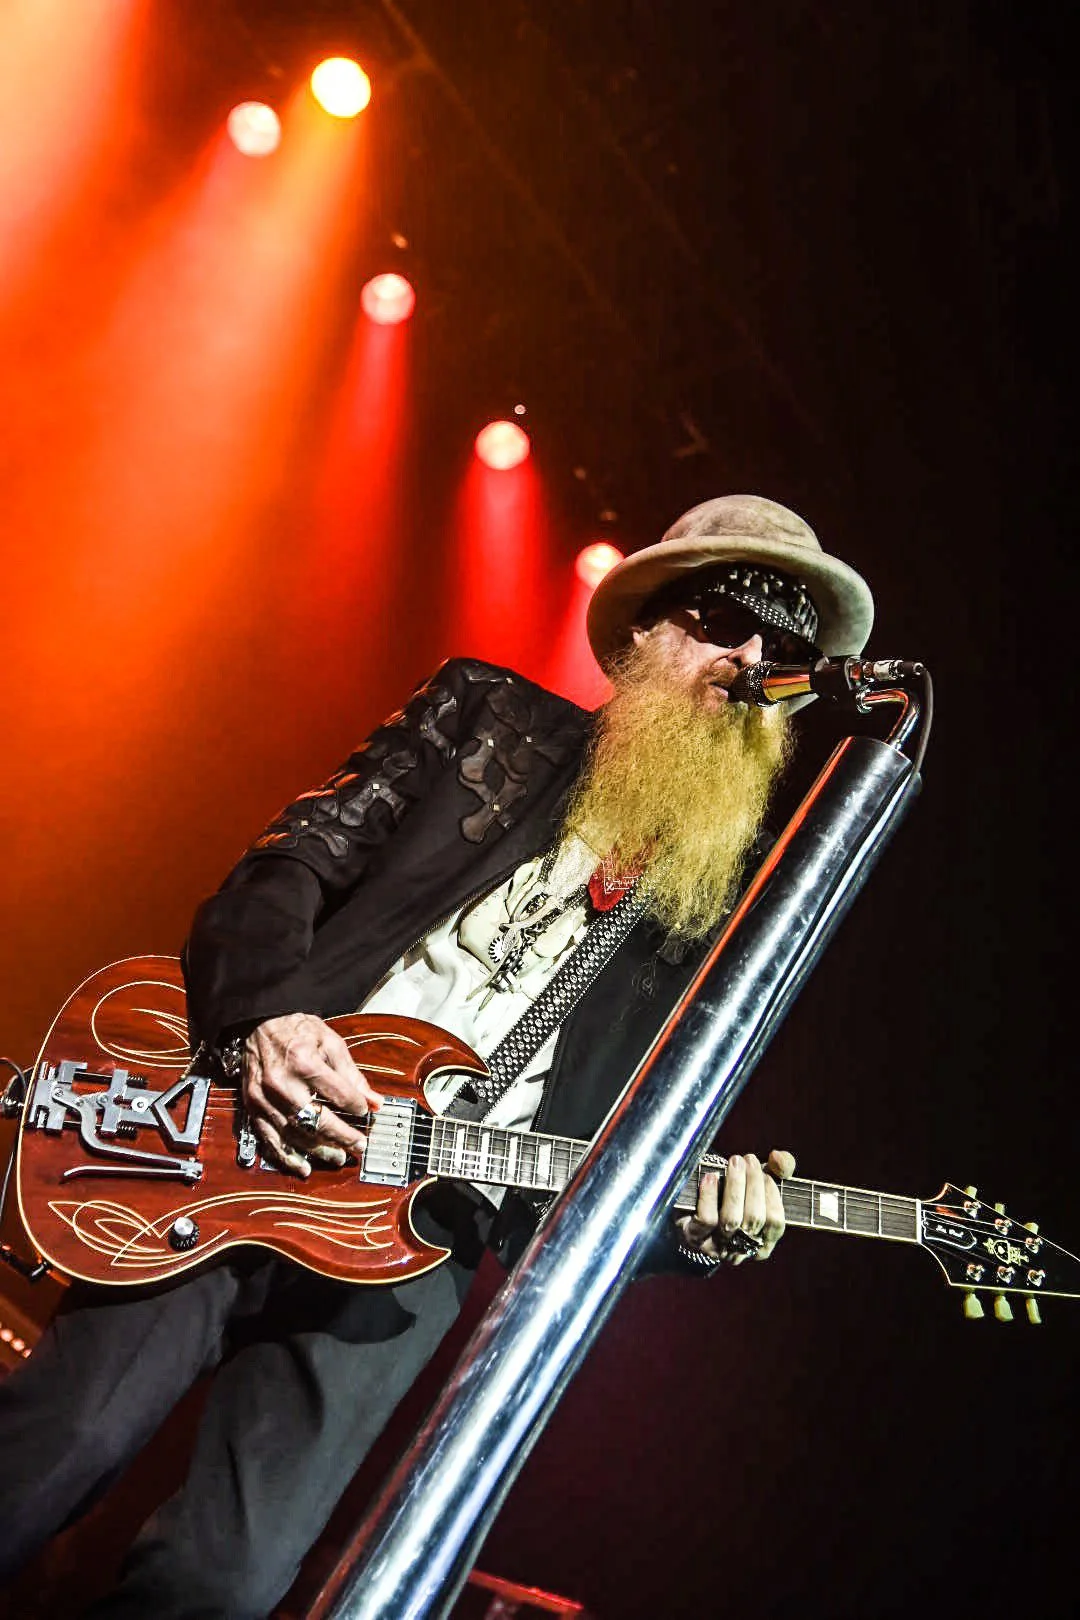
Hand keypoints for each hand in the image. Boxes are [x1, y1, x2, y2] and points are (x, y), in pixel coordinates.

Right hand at [241, 1013, 382, 1178]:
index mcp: (303, 1061)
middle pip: (316, 1120)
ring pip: (295, 1135)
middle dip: (342, 1136)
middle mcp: (281, 1083)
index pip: (337, 1094)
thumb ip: (352, 1074)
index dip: (356, 1106)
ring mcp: (264, 1098)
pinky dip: (287, 1158)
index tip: (367, 1113)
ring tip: (339, 1156)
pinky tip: (304, 1167)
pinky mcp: (252, 1107)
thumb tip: (375, 1101)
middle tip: (359, 1146)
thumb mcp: (329, 1042)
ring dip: (320, 1150)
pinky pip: (269, 1140)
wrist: (258, 1024)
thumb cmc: (296, 1031)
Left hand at [675, 1149, 794, 1264]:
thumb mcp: (760, 1180)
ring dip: (735, 1186)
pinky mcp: (694, 1237)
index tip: (766, 1172)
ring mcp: (716, 1246)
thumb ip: (780, 1167)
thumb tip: (778, 1158)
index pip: (775, 1223)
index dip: (772, 1196)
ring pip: (731, 1220)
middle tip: (749, 1160)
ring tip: (735, 1162)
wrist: (695, 1201)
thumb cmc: (736, 1192)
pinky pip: (706, 1219)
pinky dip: (710, 1196)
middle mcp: (740, 1249)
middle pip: (753, 1220)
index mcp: (762, 1244)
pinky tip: (711, 1177)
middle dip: (753, 1186)